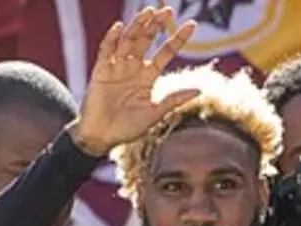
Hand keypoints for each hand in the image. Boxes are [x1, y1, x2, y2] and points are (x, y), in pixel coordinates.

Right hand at [70, 6, 199, 155]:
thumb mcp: (155, 113)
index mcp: (147, 77)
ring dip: (138, 26)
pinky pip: (106, 51)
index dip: (177, 39)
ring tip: (149, 12)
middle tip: (168, 11)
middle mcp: (133, 68)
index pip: (165, 52)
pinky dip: (112, 39)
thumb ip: (174, 99)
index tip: (192, 25)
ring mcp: (116, 67)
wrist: (102, 137)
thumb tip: (200, 89)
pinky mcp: (100, 71)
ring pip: (128, 41)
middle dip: (156, 25)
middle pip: (146, 40)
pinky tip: (120, 27)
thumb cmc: (128, 128)